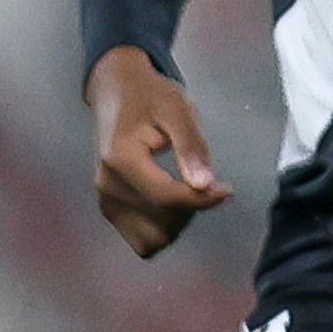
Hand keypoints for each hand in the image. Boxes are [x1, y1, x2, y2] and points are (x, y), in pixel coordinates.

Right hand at [88, 46, 234, 256]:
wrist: (116, 92)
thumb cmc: (150, 96)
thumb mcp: (177, 110)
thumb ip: (191, 146)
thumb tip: (205, 185)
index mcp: (120, 159)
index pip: (166, 198)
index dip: (203, 200)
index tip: (227, 189)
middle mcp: (107, 185)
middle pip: (161, 222)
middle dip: (190, 208)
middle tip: (201, 178)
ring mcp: (105, 200)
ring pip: (153, 239)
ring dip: (178, 222)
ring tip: (186, 189)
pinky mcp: (109, 209)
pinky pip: (142, 239)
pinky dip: (163, 228)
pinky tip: (172, 203)